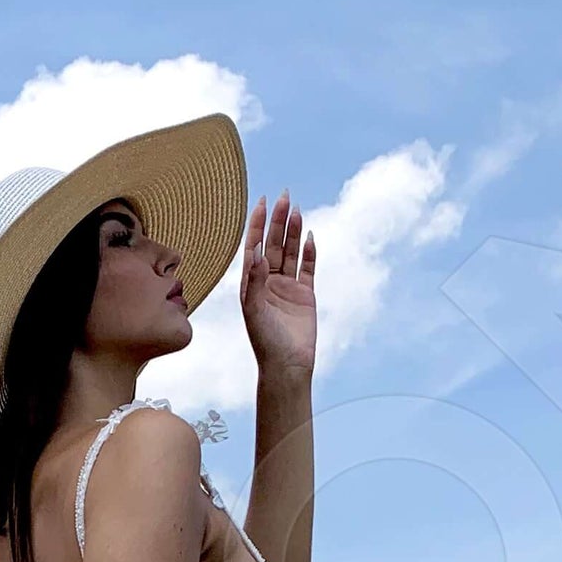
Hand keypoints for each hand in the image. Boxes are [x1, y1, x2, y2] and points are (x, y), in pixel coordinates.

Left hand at [239, 192, 316, 382]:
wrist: (287, 365)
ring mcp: (288, 288)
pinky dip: (309, 253)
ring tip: (296, 210)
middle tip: (284, 196)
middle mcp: (268, 282)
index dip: (256, 224)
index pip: (253, 247)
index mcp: (252, 284)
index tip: (261, 202)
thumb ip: (254, 281)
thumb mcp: (255, 311)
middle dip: (278, 220)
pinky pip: (308, 268)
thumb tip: (255, 253)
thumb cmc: (265, 342)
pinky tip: (310, 237)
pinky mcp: (305, 295)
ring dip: (293, 231)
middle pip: (273, 244)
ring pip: (290, 252)